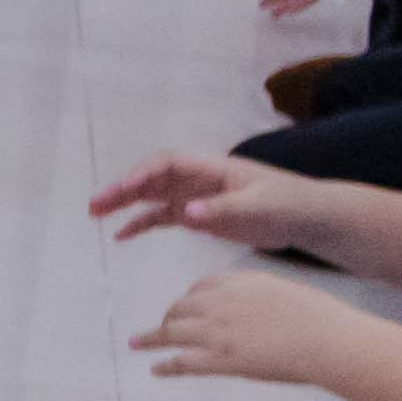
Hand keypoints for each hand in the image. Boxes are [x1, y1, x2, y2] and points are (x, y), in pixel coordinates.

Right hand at [88, 149, 330, 253]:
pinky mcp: (199, 215)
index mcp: (211, 168)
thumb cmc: (287, 204)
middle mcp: (197, 179)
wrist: (307, 216)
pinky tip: (121, 236)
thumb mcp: (259, 206)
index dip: (142, 174)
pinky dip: (141, 224)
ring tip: (96, 215)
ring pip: (152, 196)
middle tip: (94, 205)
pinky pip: (162, 217)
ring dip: (125, 204)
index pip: (167, 164)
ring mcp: (196, 196)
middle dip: (123, 189)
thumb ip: (222, 209)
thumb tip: (186, 212)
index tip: (122, 190)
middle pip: (152, 178)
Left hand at [132, 267, 363, 392]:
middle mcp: (219, 303)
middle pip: (181, 308)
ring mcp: (216, 332)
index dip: (189, 298)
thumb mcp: (285, 291)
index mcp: (238, 282)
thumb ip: (261, 296)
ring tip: (138, 344)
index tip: (184, 307)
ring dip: (152, 338)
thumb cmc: (319, 317)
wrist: (326, 338)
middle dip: (169, 318)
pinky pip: (182, 362)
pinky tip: (156, 370)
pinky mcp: (219, 360)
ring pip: (173, 332)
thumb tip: (256, 306)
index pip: (201, 287)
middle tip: (162, 328)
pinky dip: (166, 366)